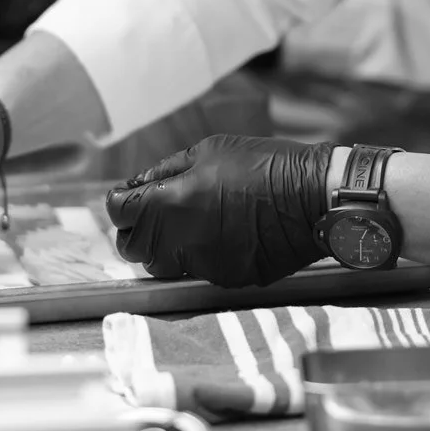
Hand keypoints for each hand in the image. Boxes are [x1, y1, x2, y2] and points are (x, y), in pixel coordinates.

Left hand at [106, 136, 332, 287]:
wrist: (311, 197)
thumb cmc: (263, 164)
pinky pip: (196, 271)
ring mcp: (201, 265)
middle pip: (132, 247)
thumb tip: (138, 185)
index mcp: (168, 204)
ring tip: (188, 225)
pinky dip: (199, 256)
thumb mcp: (210, 150)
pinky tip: (221, 235)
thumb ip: (167, 171)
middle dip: (137, 230)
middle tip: (155, 214)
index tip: (129, 197)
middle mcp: (177, 241)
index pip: (118, 212)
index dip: (121, 202)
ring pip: (162, 265)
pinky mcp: (224, 279)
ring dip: (164, 247)